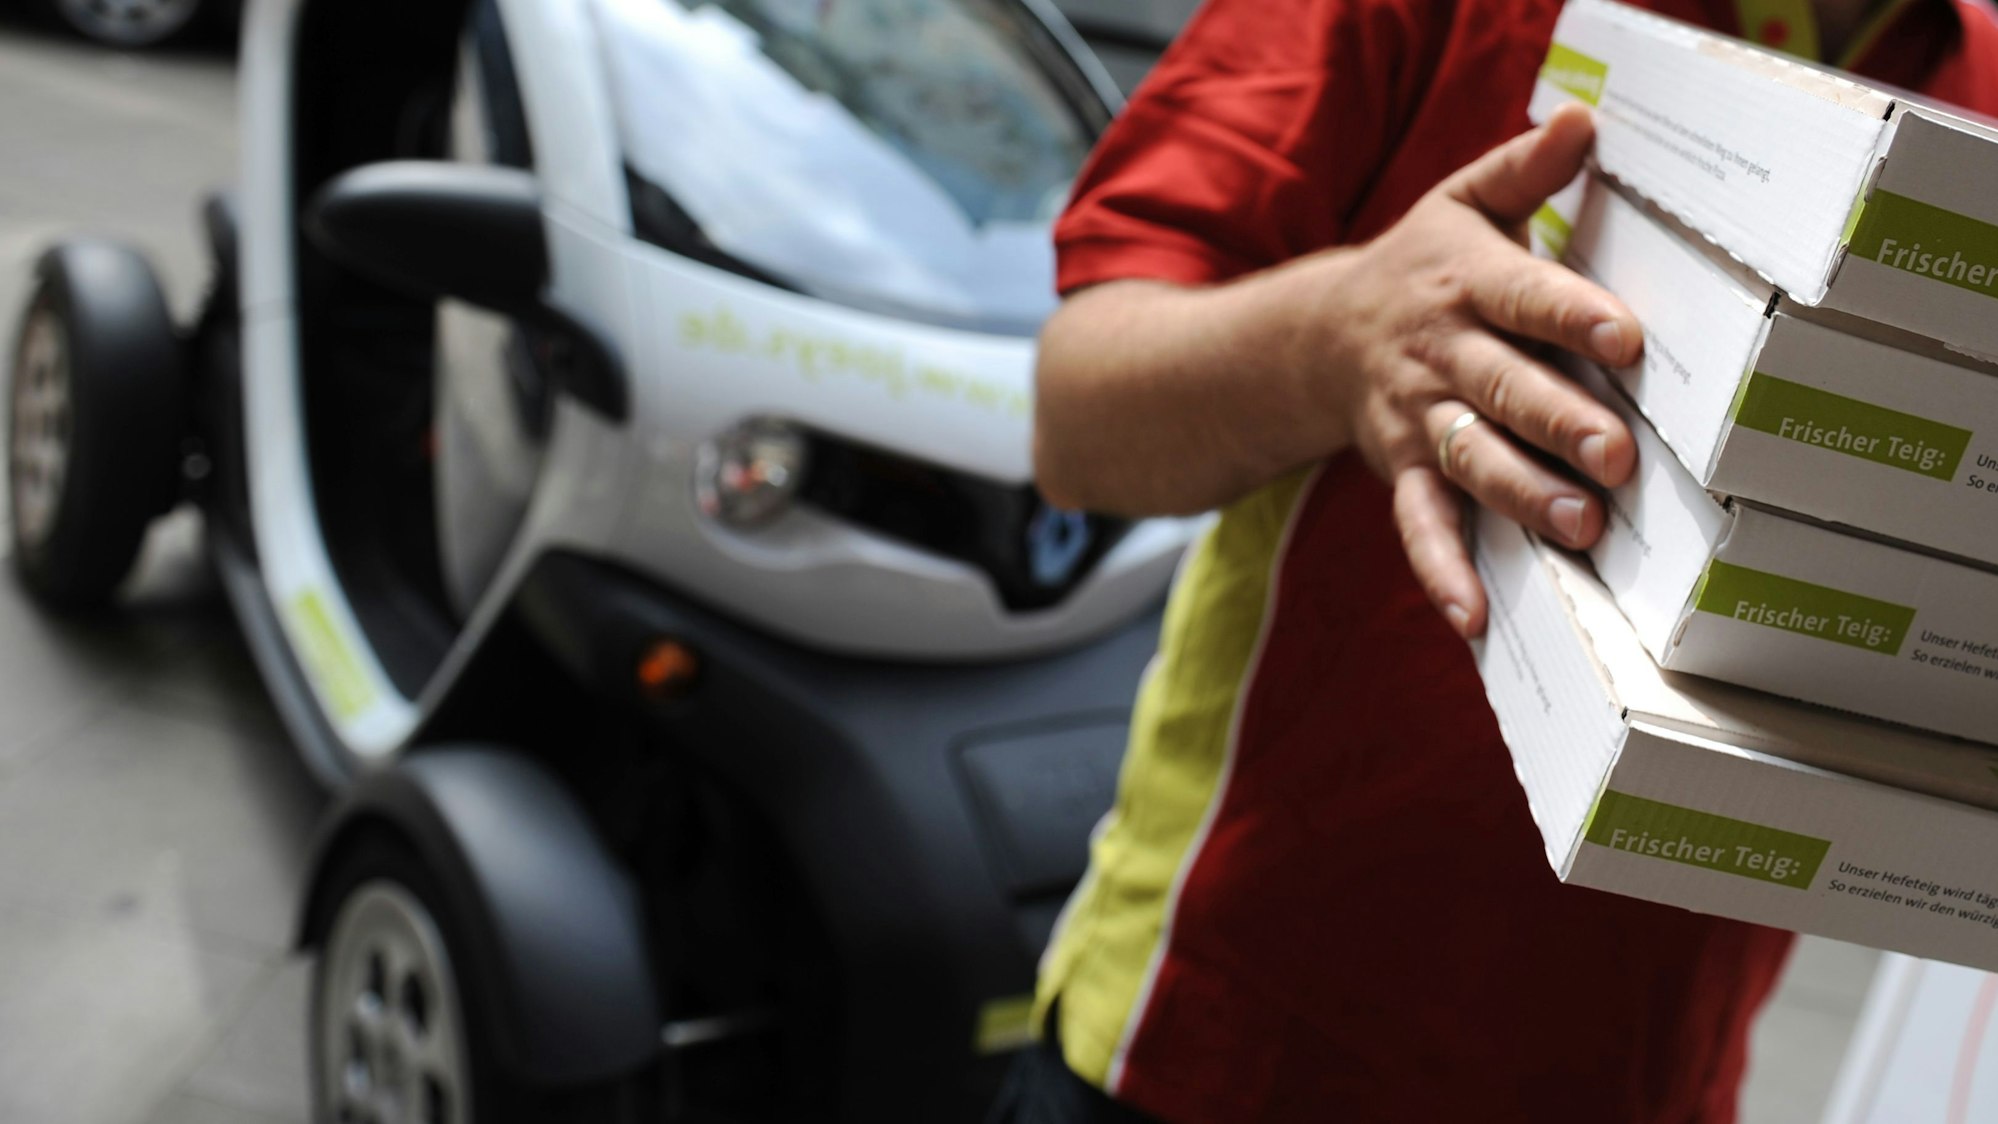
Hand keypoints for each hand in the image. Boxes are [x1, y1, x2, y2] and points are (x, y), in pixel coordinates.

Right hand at [1315, 103, 1641, 638]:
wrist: (1316, 336)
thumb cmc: (1418, 267)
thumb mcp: (1463, 205)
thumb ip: (1526, 169)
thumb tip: (1585, 119)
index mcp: (1466, 283)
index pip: (1525, 296)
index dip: (1572, 316)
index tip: (1626, 339)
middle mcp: (1442, 355)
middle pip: (1503, 387)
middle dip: (1558, 421)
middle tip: (1616, 455)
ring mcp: (1419, 420)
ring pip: (1471, 459)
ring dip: (1520, 494)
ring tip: (1576, 526)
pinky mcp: (1403, 470)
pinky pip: (1419, 525)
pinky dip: (1441, 571)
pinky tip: (1473, 617)